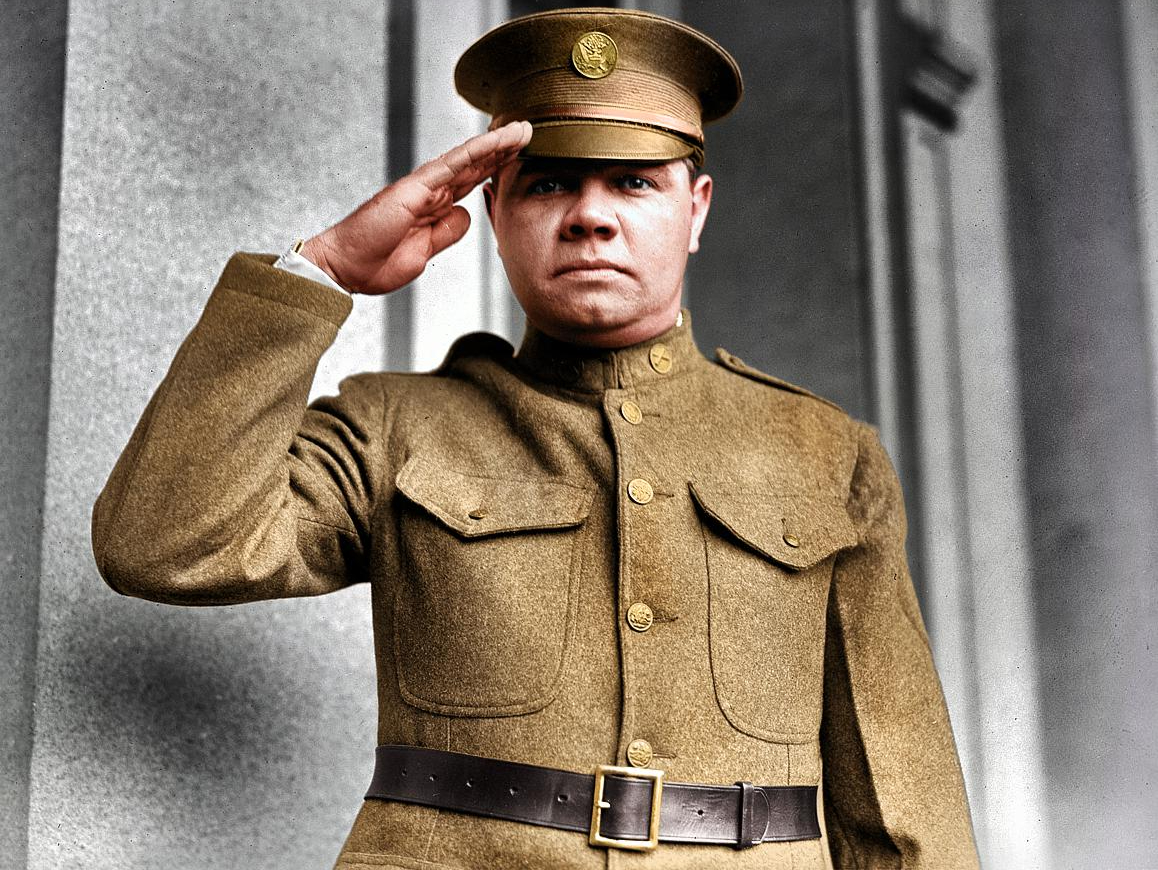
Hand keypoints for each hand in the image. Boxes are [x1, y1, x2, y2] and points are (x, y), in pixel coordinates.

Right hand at [300, 121, 531, 294]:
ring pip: (466, 160)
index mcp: (433, 207)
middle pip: (474, 166)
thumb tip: (466, 214)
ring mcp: (422, 187)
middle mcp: (429, 192)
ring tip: (519, 130)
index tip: (519, 156)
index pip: (471, 182)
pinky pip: (448, 167)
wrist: (345, 267)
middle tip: (528, 133)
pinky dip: (472, 154)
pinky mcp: (413, 189)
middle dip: (502, 150)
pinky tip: (492, 143)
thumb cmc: (376, 262)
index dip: (496, 168)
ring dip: (494, 144)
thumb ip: (446, 232)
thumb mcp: (424, 252)